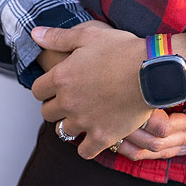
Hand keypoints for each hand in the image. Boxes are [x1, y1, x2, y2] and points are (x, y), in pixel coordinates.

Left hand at [30, 22, 185, 160]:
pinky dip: (87, 145)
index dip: (46, 87)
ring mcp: (84, 121)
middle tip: (72, 99)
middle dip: (56, 106)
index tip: (58, 85)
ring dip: (71, 124)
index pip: (37, 90)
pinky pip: (84, 151)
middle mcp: (68, 102)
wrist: (152, 70)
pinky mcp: (102, 136)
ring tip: (84, 115)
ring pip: (63, 131)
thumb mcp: (88, 35)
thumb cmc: (121, 48)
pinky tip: (94, 134)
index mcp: (61, 76)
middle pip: (48, 112)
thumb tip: (34, 34)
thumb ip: (58, 37)